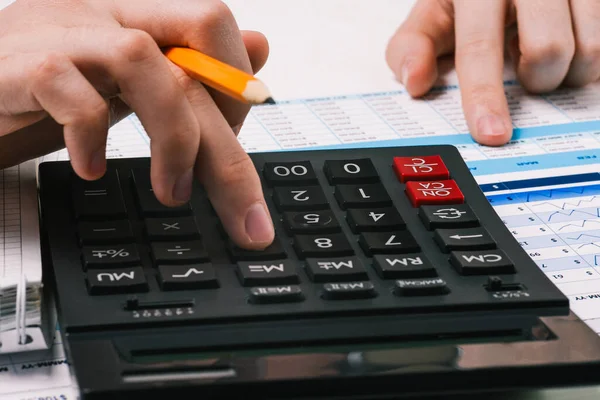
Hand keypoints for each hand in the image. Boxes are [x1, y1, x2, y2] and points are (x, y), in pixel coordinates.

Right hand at [0, 0, 274, 249]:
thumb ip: (187, 71)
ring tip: (171, 192)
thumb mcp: (125, 82)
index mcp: (131, 14)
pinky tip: (92, 169)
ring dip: (173, 137)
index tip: (232, 142)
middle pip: (192, 60)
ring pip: (141, 60)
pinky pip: (65, 87)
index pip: (212, 25)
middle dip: (229, 149)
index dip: (236, 87)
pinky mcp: (12, 64)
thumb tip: (258, 50)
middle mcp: (99, 12)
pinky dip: (90, 134)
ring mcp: (54, 31)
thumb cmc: (35, 92)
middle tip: (247, 218)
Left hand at [386, 0, 599, 145]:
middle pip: (547, 51)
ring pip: (588, 50)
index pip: (479, 47)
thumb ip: (413, 46)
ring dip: (565, 72)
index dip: (484, 95)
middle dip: (536, 79)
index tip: (490, 133)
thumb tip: (415, 82)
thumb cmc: (470, 0)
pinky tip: (566, 39)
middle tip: (524, 70)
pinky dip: (588, 59)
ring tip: (542, 52)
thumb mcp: (435, 14)